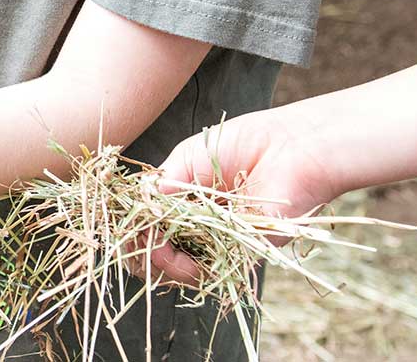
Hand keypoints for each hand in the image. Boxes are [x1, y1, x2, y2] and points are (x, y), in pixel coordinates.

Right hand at [145, 108, 339, 284]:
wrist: (288, 150)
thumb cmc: (240, 144)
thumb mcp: (185, 160)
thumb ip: (160, 188)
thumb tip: (137, 214)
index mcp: (184, 200)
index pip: (150, 223)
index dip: (134, 227)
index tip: (127, 224)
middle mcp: (200, 224)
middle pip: (160, 251)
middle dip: (143, 251)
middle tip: (142, 241)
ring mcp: (219, 240)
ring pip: (180, 269)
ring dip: (162, 264)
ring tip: (159, 251)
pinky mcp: (242, 254)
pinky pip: (208, 272)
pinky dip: (186, 269)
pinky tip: (178, 256)